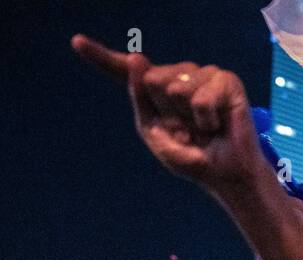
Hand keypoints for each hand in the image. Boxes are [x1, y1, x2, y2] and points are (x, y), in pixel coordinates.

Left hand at [71, 35, 270, 195]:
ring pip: (175, 87)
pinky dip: (206, 120)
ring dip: (189, 118)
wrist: (226, 174)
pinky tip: (218, 125)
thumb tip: (140, 59)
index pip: (125, 71)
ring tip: (205, 128)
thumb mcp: (153, 132)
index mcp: (157, 89)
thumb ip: (139, 99)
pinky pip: (200, 98)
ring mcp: (203, 74)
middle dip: (168, 112)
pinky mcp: (226, 81)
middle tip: (189, 130)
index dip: (101, 56)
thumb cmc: (192, 156)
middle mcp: (179, 75)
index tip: (77, 42)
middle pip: (152, 79)